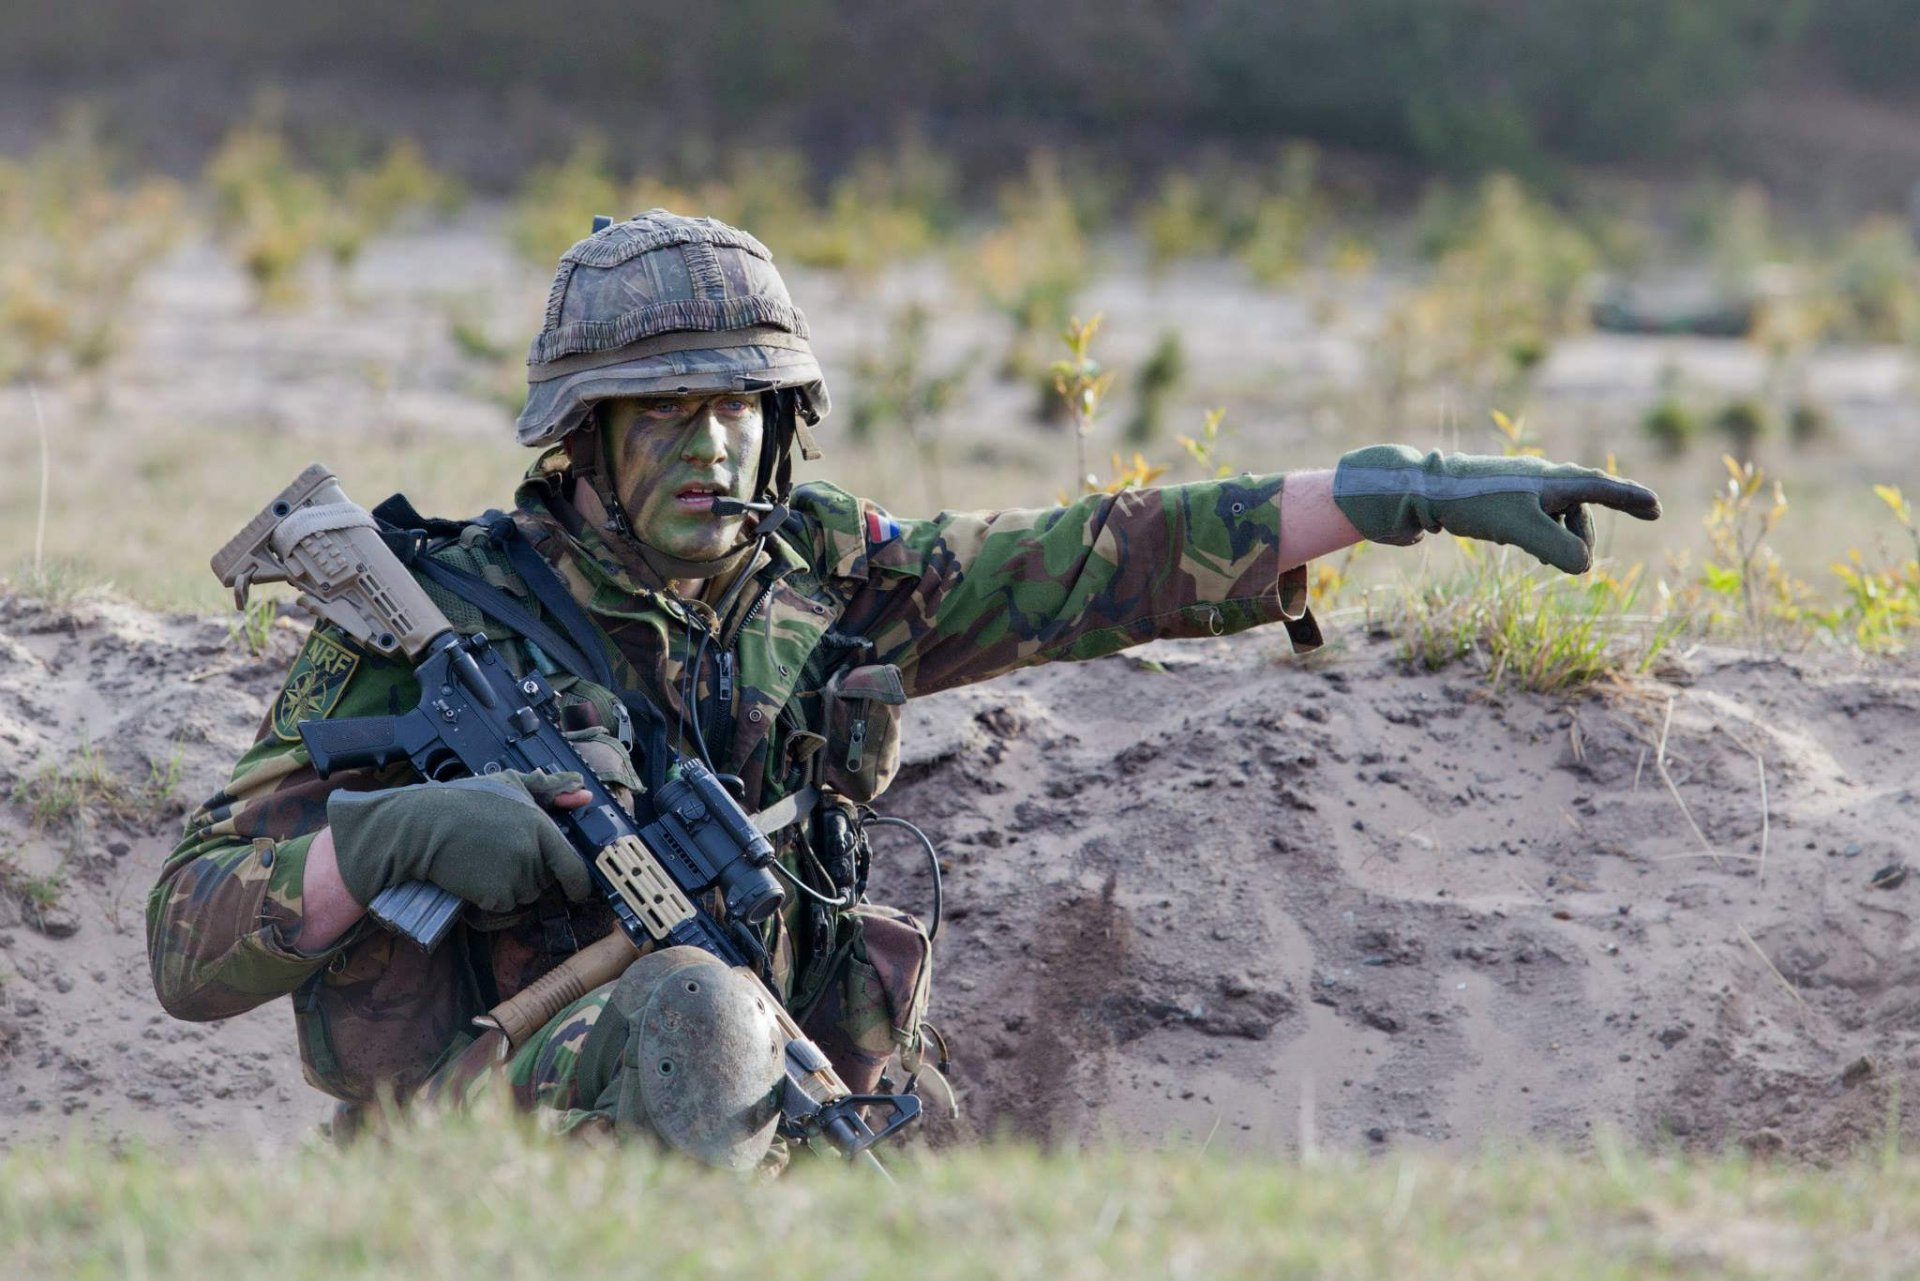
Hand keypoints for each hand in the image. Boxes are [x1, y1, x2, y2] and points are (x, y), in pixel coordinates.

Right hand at [325, 770, 594, 913]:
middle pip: (545, 881)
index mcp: (540, 827)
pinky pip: (503, 910)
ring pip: (524, 897)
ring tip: (483, 866)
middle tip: (499, 857)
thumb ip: (550, 789)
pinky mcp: (495, 898)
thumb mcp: (509, 784)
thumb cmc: (462, 803)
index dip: (579, 882)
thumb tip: (584, 793)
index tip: (578, 890)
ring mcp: (515, 878)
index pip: (573, 865)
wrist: (421, 829)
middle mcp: (532, 854)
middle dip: (528, 875)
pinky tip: (473, 885)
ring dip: (509, 889)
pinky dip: (490, 904)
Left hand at [1332, 445, 1660, 573]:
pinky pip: (1535, 521)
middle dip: (1580, 538)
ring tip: (1535, 553)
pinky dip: (1538, 537)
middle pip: (1581, 511)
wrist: (1423, 490)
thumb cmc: (1475, 503)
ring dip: (1556, 541)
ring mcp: (1522, 489)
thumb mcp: (1521, 529)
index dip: (1630, 499)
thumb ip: (1557, 549)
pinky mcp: (1502, 501)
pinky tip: (1522, 546)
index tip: (1656, 508)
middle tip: (1570, 563)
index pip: (1602, 488)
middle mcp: (1542, 480)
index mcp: (1553, 480)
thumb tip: (1584, 567)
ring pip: (1557, 519)